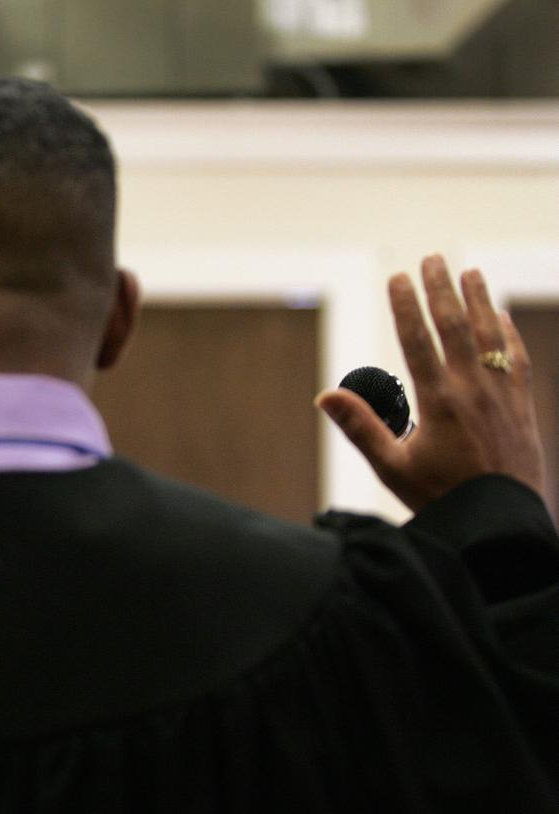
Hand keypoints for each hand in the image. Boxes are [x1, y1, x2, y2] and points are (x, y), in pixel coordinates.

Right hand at [316, 254, 544, 511]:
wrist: (501, 522)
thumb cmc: (443, 498)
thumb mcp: (392, 468)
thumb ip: (361, 428)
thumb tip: (325, 396)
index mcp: (439, 402)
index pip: (418, 341)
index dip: (406, 306)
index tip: (398, 278)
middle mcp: (473, 390)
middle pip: (455, 327)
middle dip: (442, 289)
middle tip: (431, 259)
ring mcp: (502, 395)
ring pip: (490, 335)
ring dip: (479, 299)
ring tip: (470, 271)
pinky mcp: (521, 406)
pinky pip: (515, 358)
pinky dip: (506, 333)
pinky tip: (500, 317)